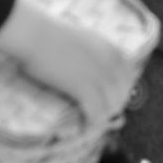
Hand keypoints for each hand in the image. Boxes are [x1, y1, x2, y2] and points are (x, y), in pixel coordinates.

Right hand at [0, 0, 138, 125]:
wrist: (34, 35)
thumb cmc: (50, 35)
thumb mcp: (84, 40)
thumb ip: (97, 55)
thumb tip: (99, 74)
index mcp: (112, 50)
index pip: (129, 78)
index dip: (120, 91)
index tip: (108, 98)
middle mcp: (111, 64)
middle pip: (122, 95)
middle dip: (111, 106)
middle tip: (95, 112)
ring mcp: (99, 76)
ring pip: (111, 108)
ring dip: (101, 116)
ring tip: (87, 120)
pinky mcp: (84, 88)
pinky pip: (97, 115)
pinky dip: (91, 123)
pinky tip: (82, 127)